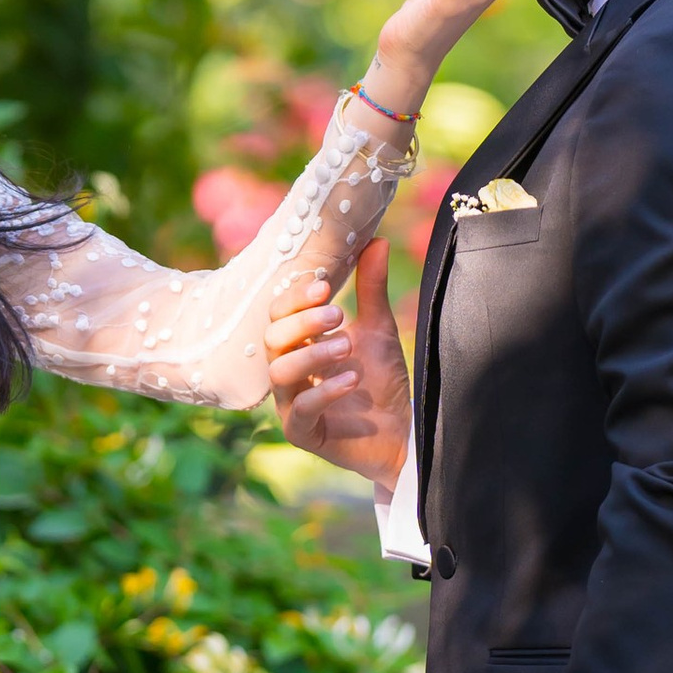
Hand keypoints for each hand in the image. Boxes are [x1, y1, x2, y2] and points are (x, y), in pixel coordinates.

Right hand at [265, 240, 410, 492]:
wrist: (401, 430)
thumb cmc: (382, 381)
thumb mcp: (378, 329)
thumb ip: (371, 289)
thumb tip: (375, 240)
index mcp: (299, 344)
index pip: (278, 314)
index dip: (295, 299)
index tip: (325, 287)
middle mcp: (288, 372)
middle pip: (270, 339)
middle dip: (302, 323)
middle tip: (340, 316)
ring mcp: (291, 404)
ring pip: (279, 373)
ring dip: (312, 354)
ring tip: (348, 347)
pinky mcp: (302, 433)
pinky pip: (301, 410)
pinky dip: (325, 391)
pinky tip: (351, 379)